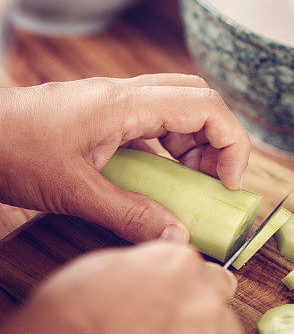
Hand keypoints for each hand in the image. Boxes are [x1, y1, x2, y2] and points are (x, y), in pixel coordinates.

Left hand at [0, 75, 249, 242]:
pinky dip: (166, 147)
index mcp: (125, 104)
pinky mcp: (100, 113)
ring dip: (193, 142)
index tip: (229, 182)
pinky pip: (149, 121)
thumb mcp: (75, 191)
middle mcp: (124, 94)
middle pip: (198, 98)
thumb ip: (129, 215)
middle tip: (214, 180)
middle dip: (218, 138)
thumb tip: (176, 238)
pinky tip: (156, 178)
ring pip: (175, 106)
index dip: (231, 142)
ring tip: (189, 183)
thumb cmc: (13, 151)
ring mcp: (112, 101)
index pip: (205, 106)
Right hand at [14, 242, 243, 333]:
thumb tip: (157, 277)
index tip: (182, 306)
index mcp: (184, 267)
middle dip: (205, 332)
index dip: (197, 295)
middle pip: (226, 321)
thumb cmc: (73, 309)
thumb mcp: (110, 264)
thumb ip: (151, 269)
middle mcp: (205, 307)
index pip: (216, 279)